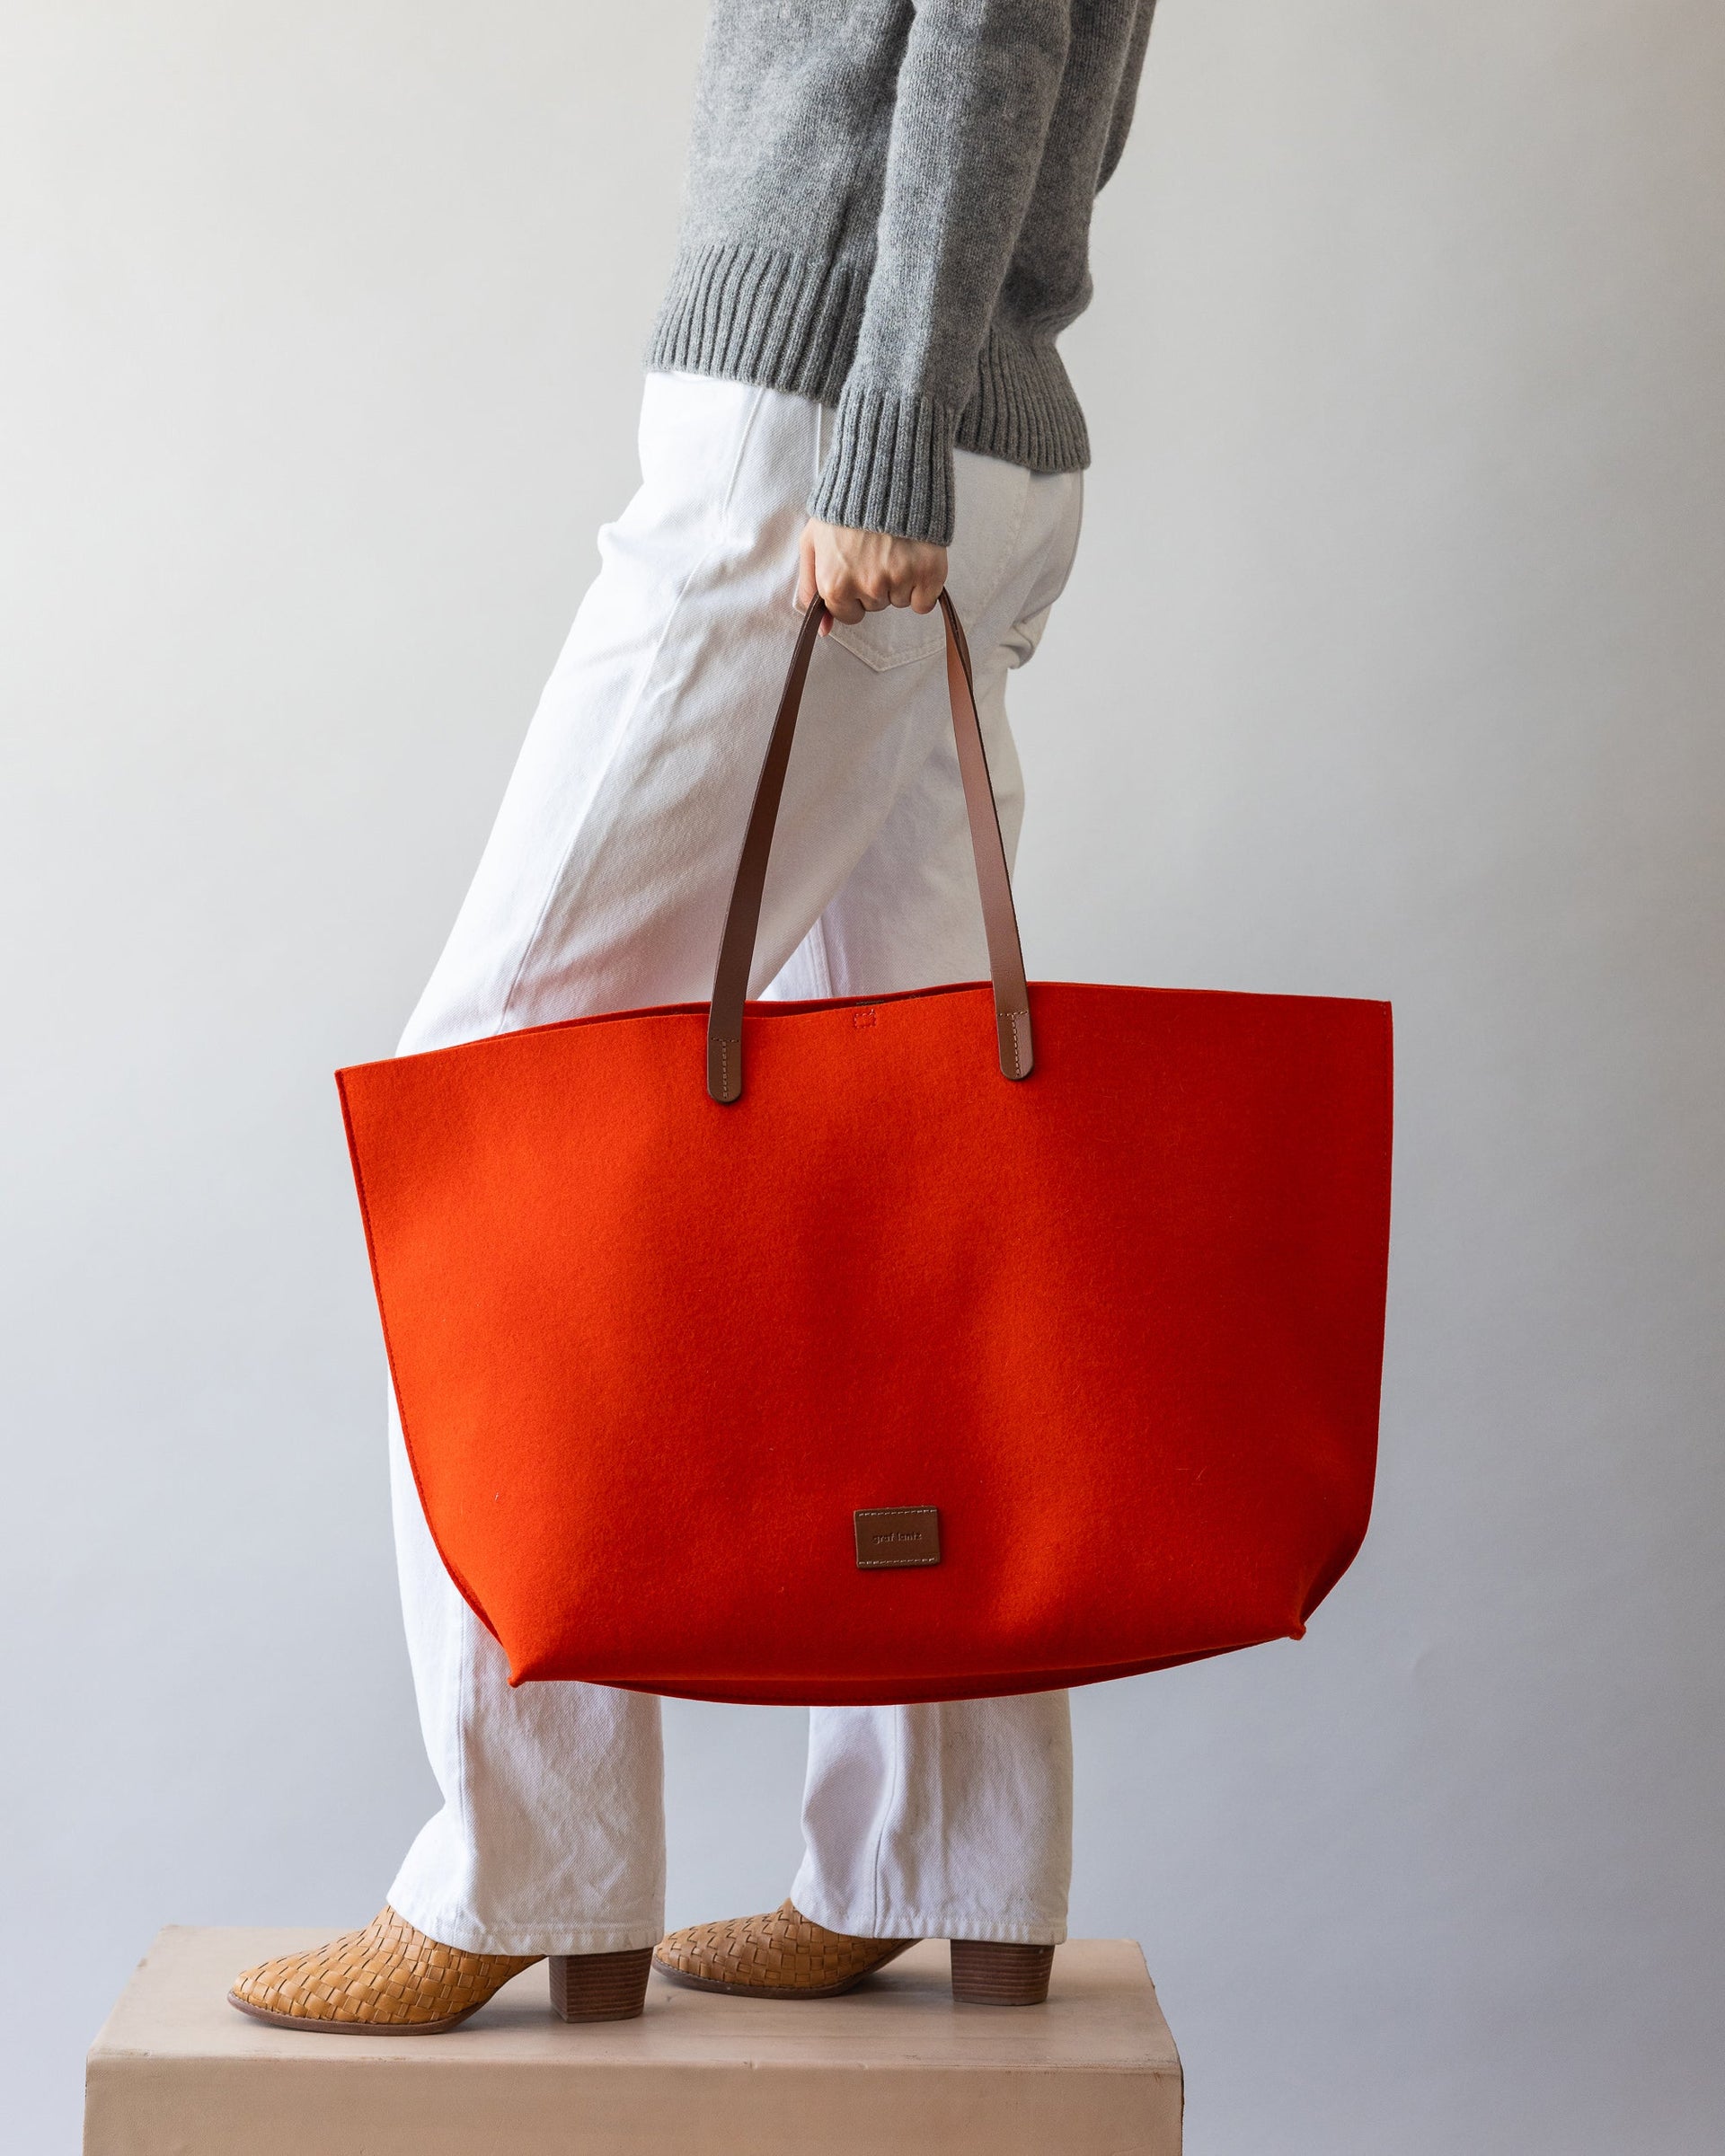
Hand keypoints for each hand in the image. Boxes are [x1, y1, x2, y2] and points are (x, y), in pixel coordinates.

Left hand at [797, 518, 946, 633]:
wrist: (884, 471)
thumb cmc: (844, 507)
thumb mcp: (812, 543)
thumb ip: (810, 588)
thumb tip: (824, 631)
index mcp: (835, 585)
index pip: (849, 614)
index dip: (854, 592)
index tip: (857, 567)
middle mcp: (867, 587)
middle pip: (876, 606)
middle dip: (876, 583)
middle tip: (876, 549)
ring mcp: (899, 579)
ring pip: (901, 601)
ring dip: (900, 580)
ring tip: (895, 546)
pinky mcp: (929, 573)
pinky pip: (925, 602)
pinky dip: (924, 587)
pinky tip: (915, 558)